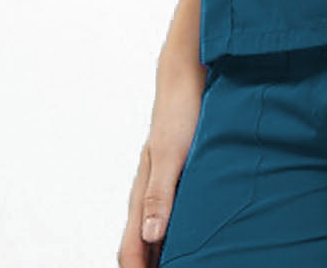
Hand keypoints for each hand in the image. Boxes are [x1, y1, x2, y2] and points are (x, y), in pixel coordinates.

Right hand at [117, 51, 207, 266]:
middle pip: (139, 247)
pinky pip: (171, 216)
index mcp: (141, 195)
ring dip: (161, 255)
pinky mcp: (177, 177)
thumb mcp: (172, 155)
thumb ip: (160, 194)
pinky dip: (176, 236)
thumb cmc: (180, 114)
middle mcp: (148, 195)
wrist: (187, 78)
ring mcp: (162, 187)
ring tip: (185, 265)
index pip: (130, 250)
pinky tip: (196, 240)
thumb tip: (151, 236)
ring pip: (155, 234)